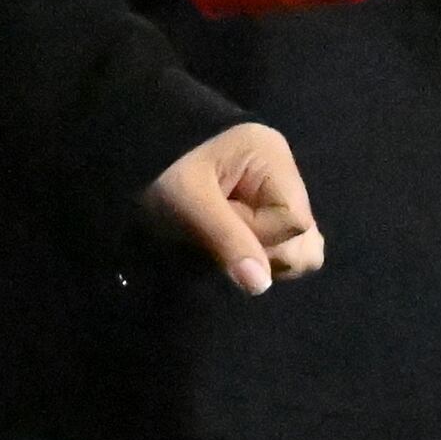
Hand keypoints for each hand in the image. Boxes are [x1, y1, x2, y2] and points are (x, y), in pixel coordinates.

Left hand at [144, 121, 323, 295]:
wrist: (137, 159)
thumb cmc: (160, 171)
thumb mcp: (187, 200)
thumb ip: (226, 238)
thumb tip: (260, 284)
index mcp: (270, 155)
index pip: (294, 220)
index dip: (260, 235)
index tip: (221, 223)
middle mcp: (286, 173)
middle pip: (304, 241)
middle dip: (263, 249)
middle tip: (218, 230)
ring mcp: (283, 197)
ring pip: (300, 251)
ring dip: (262, 256)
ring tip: (222, 236)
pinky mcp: (274, 215)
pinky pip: (286, 251)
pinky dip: (261, 255)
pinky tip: (232, 241)